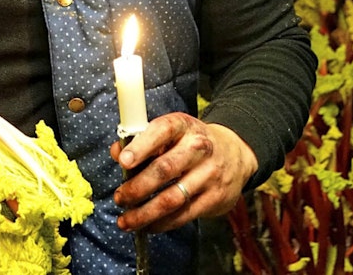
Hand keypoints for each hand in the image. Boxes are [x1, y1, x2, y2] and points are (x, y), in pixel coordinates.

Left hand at [110, 113, 258, 233]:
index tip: (123, 162)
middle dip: (137, 187)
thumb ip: (141, 141)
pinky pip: (183, 215)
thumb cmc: (190, 143)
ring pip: (172, 198)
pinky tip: (147, 226)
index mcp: (183, 126)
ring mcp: (209, 174)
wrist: (236, 153)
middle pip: (165, 169)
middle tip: (120, 198)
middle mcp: (199, 148)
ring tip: (126, 220)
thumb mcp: (170, 133)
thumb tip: (117, 152)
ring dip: (145, 213)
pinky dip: (161, 223)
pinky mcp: (215, 198)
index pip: (162, 131)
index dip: (141, 147)